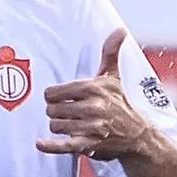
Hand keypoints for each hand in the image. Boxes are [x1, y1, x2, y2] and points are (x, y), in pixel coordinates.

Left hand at [36, 28, 155, 160]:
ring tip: (74, 125)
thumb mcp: (112, 77)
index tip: (63, 99)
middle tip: (70, 114)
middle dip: (57, 112)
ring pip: (55, 126)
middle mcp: (92, 107)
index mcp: (92, 88)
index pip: (53, 92)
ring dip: (60, 127)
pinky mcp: (90, 145)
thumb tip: (120, 30)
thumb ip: (110, 53)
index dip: (54, 97)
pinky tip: (40, 143)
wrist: (136, 135)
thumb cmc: (119, 103)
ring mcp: (91, 127)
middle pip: (51, 110)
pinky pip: (64, 145)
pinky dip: (51, 146)